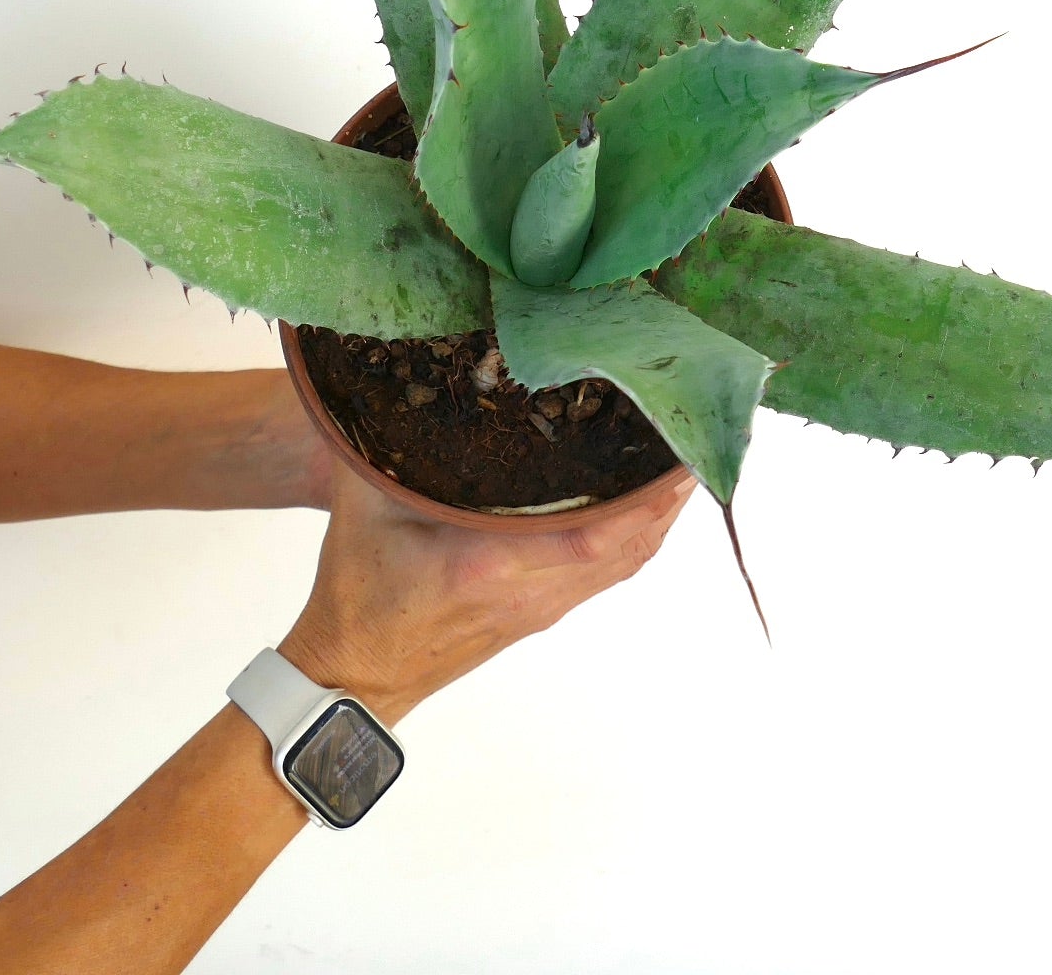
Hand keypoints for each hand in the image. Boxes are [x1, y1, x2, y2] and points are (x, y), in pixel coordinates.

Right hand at [278, 456, 694, 723]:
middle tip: (696, 430)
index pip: (595, 531)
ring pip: (630, 560)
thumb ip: (381, 444)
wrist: (356, 676)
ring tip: (684, 454)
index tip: (678, 449)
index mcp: (491, 561)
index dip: (648, 495)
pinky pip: (613, 570)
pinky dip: (642, 533)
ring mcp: (546, 605)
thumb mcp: (363, 508)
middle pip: (632, 543)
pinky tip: (651, 498)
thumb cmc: (359, 594)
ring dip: (663, 512)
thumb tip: (397, 376)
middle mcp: (533, 588)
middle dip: (671, 490)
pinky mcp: (546, 611)